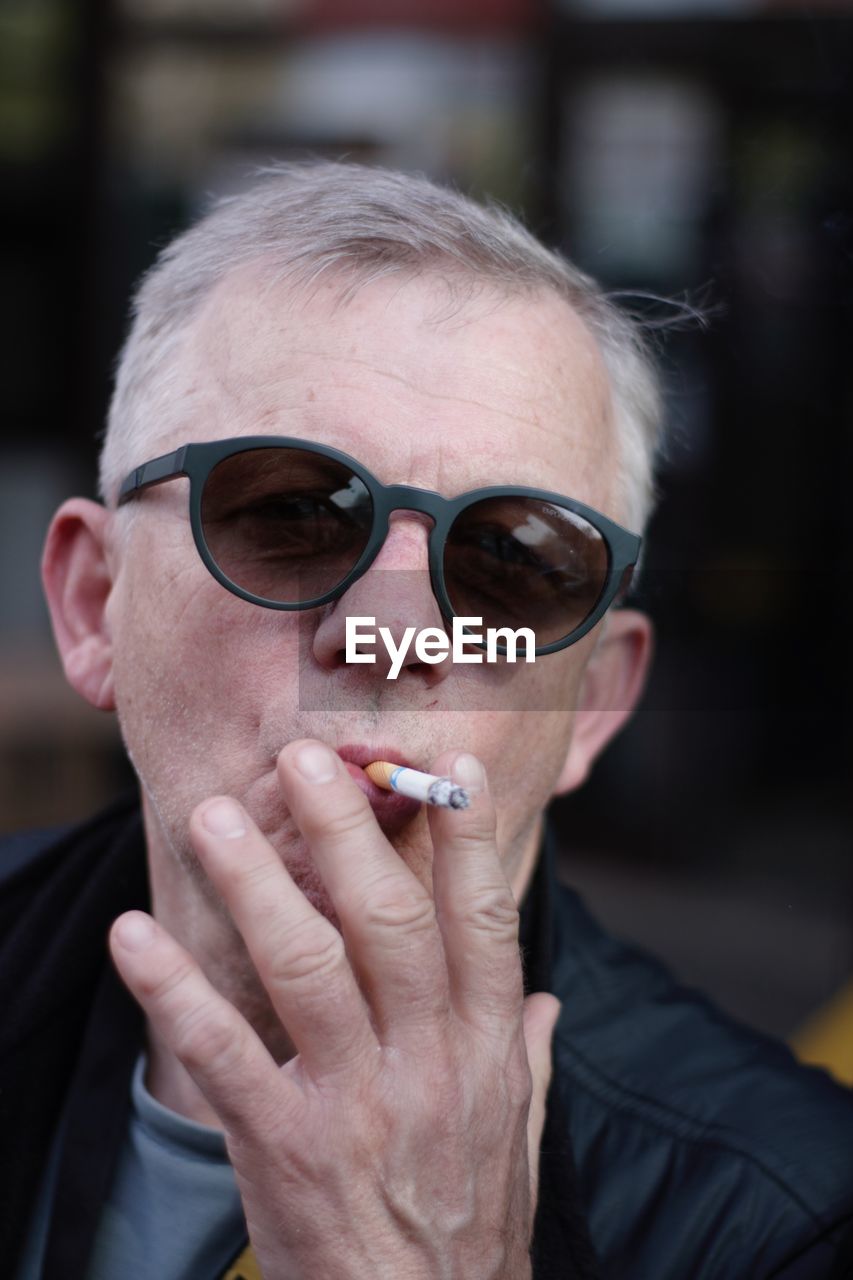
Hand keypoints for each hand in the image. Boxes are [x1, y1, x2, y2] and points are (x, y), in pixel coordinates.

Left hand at [109, 742, 560, 1279]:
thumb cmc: (470, 1232)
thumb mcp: (518, 1139)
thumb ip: (527, 1056)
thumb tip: (546, 998)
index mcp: (485, 1050)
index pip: (483, 921)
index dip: (468, 839)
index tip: (447, 765)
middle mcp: (429, 1065)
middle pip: (390, 923)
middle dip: (347, 832)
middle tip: (304, 759)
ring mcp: (358, 1106)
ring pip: (309, 969)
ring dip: (256, 885)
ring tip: (214, 820)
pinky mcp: (287, 1151)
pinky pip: (225, 1058)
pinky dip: (176, 993)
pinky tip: (136, 938)